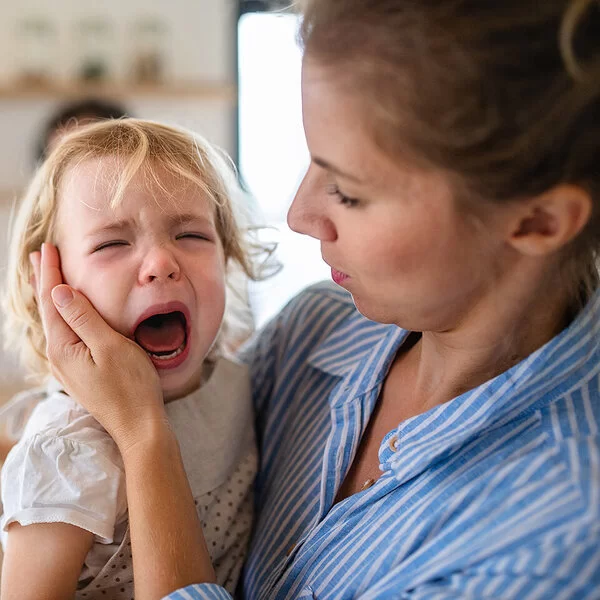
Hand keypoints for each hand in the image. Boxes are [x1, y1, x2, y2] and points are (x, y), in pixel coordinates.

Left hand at [31, 243, 165, 453]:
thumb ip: (84, 318)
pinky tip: (65, 314)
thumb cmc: (131, 386)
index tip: (47, 248)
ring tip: (46, 278)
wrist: (139, 426)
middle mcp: (60, 357)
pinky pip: (64, 335)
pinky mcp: (81, 373)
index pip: (52, 301)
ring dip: (51, 297)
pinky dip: (62, 315)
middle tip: (38, 255)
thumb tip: (59, 291)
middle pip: (48, 311)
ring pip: (55, 323)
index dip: (50, 273)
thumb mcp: (110, 346)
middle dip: (44, 281)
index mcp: (64, 347)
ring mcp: (69, 367)